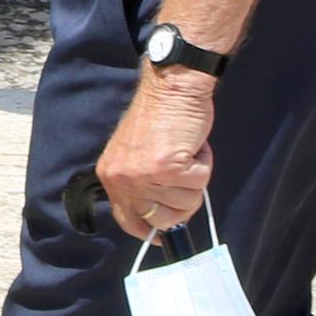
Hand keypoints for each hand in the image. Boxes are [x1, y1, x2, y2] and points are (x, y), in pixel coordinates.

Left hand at [96, 67, 217, 237]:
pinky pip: (200, 183)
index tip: (164, 230)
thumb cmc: (161, 117)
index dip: (150, 228)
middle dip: (182, 201)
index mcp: (111, 176)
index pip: (128, 220)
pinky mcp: (168, 167)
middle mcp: (123, 180)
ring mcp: (144, 175)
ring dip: (195, 178)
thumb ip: (142, 186)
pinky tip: (193, 145)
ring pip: (186, 203)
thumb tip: (158, 219)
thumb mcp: (137, 156)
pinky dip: (204, 164)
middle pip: (163, 220)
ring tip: (185, 151)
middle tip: (184, 173)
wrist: (171, 85)